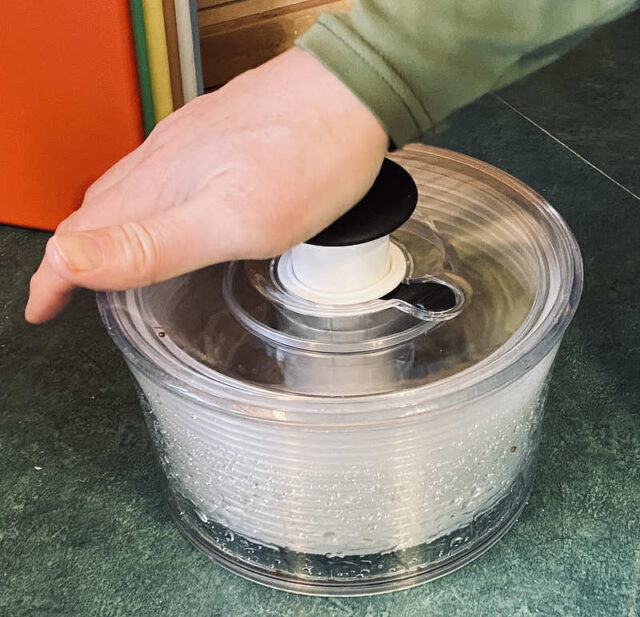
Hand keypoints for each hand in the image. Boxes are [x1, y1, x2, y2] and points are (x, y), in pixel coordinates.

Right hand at [25, 48, 387, 322]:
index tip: (41, 310)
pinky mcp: (213, 135)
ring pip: (126, 192)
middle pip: (95, 214)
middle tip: (66, 289)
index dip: (53, 281)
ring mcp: (188, 143)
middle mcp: (163, 161)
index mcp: (157, 187)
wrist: (353, 92)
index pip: (79, 238)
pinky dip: (144, 203)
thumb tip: (70, 261)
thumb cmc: (307, 158)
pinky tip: (166, 211)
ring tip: (108, 259)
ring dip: (105, 229)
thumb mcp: (232, 221)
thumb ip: (151, 245)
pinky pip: (159, 174)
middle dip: (72, 257)